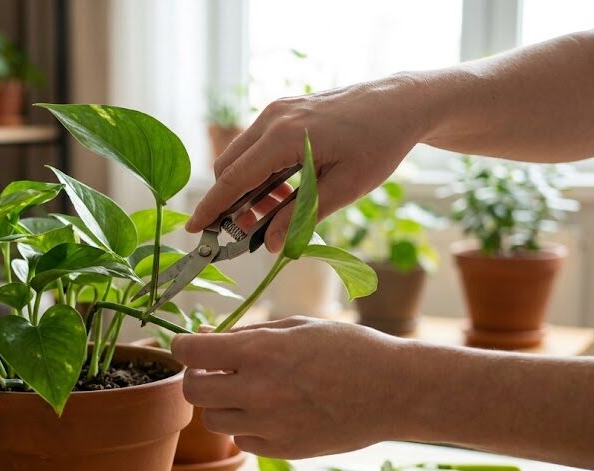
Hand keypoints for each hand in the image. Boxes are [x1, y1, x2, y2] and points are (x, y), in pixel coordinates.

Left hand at [171, 317, 414, 458]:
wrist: (394, 391)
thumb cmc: (349, 349)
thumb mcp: (297, 326)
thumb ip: (248, 334)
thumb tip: (209, 339)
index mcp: (259, 352)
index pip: (191, 353)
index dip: (183, 346)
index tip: (189, 345)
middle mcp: (257, 390)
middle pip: (192, 392)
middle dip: (197, 378)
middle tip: (214, 370)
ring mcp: (269, 424)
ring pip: (214, 420)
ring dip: (222, 404)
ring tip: (249, 390)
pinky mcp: (283, 449)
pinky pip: (244, 440)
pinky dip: (247, 426)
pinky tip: (272, 410)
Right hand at [187, 75, 428, 251]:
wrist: (400, 103)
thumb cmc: (378, 144)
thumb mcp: (343, 188)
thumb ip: (301, 216)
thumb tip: (271, 244)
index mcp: (284, 137)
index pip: (232, 178)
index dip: (211, 208)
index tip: (194, 231)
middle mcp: (273, 118)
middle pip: (228, 166)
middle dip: (228, 202)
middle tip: (240, 233)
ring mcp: (278, 111)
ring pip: (241, 156)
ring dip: (247, 189)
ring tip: (266, 217)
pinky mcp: (286, 111)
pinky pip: (258, 146)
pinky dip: (260, 172)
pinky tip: (281, 193)